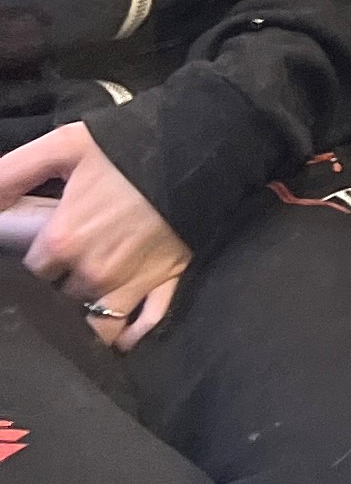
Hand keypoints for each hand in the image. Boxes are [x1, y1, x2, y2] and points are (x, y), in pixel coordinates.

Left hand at [0, 125, 188, 348]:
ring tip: (86, 307)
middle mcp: (93, 272)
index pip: (32, 270)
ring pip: (95, 321)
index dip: (41, 256)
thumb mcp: (63, 146)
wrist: (199, 149)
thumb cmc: (128, 148)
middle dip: (64, 283)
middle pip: (61, 296)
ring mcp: (131, 282)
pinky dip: (129, 334)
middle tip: (76, 261)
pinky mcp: (166, 281)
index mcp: (63, 241)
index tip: (52, 241)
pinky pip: (144, 323)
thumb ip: (11, 174)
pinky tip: (119, 337)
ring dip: (87, 316)